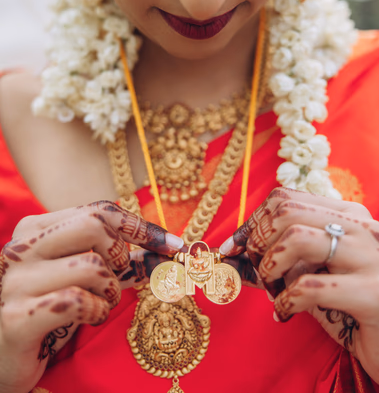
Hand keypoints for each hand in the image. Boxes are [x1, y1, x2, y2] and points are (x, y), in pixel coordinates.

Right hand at [0, 200, 182, 392]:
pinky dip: (95, 311)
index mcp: (35, 228)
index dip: (141, 226)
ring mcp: (15, 280)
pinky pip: (77, 301)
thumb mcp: (87, 278)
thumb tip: (175, 251)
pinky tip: (87, 319)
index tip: (175, 245)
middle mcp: (21, 247)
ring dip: (109, 291)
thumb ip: (122, 261)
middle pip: (94, 226)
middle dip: (119, 255)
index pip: (99, 210)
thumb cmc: (52, 311)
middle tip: (115, 280)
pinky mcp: (16, 316)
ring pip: (92, 266)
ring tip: (98, 305)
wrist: (4, 356)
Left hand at [219, 187, 378, 388]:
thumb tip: (225, 259)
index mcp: (347, 213)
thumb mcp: (306, 275)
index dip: (252, 222)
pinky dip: (286, 300)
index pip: (284, 198)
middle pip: (286, 211)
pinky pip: (310, 286)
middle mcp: (361, 227)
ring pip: (297, 238)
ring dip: (272, 268)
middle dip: (259, 242)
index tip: (233, 248)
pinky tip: (285, 313)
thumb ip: (270, 262)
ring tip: (274, 290)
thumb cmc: (346, 305)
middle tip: (260, 271)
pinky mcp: (375, 293)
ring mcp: (371, 257)